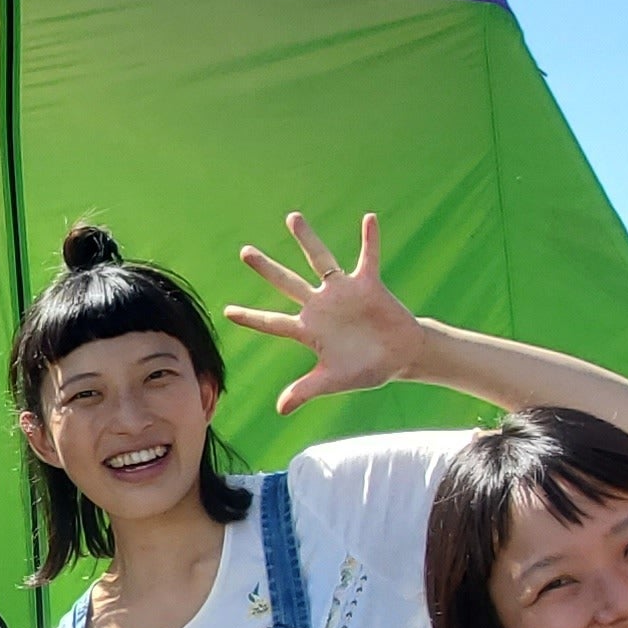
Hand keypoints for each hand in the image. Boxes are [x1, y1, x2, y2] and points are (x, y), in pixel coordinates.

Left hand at [224, 208, 437, 410]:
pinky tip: (369, 219)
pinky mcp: (368, 284)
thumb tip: (280, 409)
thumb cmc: (365, 369)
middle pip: (287, 283)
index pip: (274, 323)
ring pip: (320, 260)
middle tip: (244, 251)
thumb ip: (306, 390)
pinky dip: (369, 240)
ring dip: (307, 240)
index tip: (227, 311)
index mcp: (309, 330)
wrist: (400, 357)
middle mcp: (320, 306)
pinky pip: (368, 257)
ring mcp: (343, 293)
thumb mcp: (333, 381)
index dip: (252, 318)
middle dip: (266, 268)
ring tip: (292, 218)